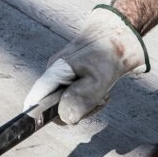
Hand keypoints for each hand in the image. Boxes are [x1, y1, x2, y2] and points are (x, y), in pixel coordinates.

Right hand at [23, 5, 148, 123]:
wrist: (122, 33)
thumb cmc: (110, 52)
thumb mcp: (100, 79)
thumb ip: (82, 99)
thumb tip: (64, 118)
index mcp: (55, 72)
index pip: (35, 99)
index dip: (37, 115)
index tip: (51, 123)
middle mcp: (55, 74)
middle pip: (54, 106)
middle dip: (75, 111)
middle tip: (97, 102)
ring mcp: (63, 76)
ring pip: (67, 103)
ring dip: (86, 106)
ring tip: (103, 95)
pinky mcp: (73, 78)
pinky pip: (76, 98)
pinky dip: (90, 100)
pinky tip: (102, 92)